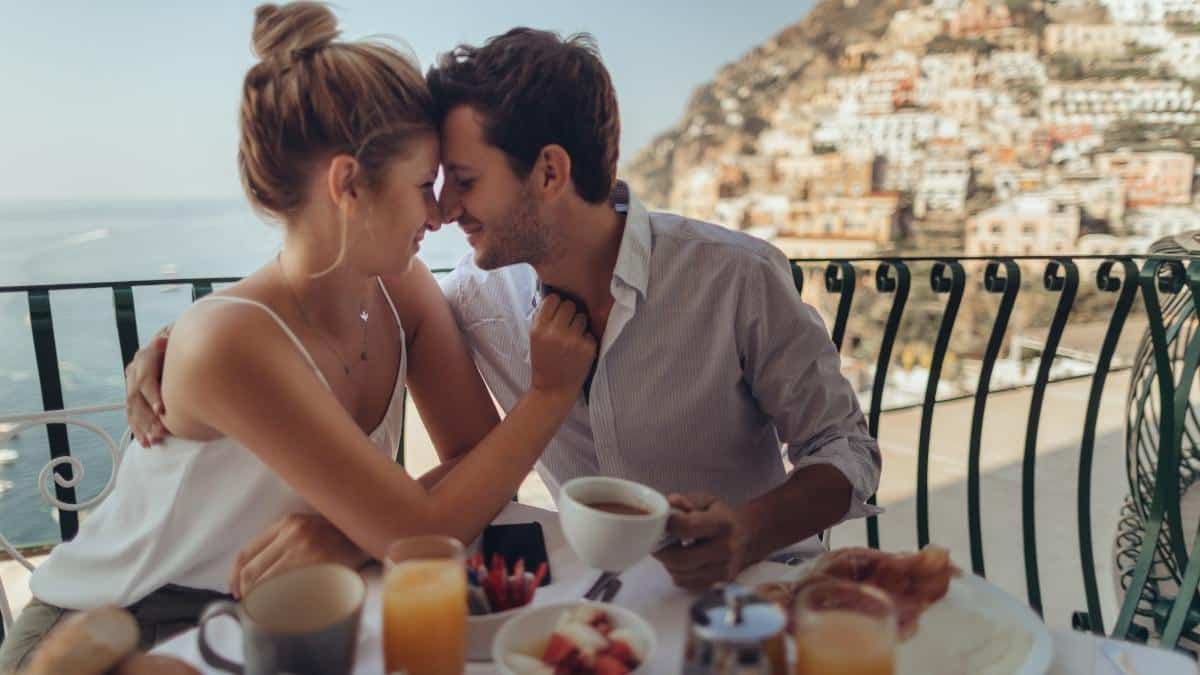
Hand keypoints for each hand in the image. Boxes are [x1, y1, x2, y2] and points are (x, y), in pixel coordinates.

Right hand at [124, 325, 170, 446]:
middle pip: (136, 397)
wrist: (174, 344)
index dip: (152, 395)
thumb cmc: (182, 343)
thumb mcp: (179, 339)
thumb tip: (162, 341)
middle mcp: (134, 371)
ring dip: (143, 426)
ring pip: (133, 409)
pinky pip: (132, 416)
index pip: (144, 378)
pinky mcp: (134, 398)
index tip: (161, 410)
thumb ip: (170, 343)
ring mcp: (132, 385)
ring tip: (155, 441)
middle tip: (161, 432)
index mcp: (144, 358)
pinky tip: (146, 443)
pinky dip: (139, 430)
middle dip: (148, 417)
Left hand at [228, 513, 369, 598]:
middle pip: (252, 573)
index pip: (246, 553)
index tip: (236, 591)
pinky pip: (291, 593)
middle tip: (252, 606)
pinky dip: (284, 605)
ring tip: (269, 611)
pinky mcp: (321, 566)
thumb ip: (283, 542)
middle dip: (247, 595)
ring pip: (267, 586)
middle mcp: (293, 533)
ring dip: (263, 603)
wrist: (374, 531)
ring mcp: (307, 550)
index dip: (235, 577)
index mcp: (287, 523)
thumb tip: (254, 574)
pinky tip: (288, 611)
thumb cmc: (340, 535)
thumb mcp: (308, 527)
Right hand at [528, 294, 595, 400]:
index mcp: (539, 329)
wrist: (553, 389)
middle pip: (569, 305)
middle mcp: (555, 333)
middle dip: (569, 313)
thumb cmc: (544, 361)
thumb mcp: (534, 339)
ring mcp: (573, 340)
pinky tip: (578, 349)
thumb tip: (555, 298)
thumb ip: (542, 318)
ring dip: (579, 325)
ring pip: (582, 317)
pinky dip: (586, 339)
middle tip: (566, 325)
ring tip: (572, 338)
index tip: (557, 311)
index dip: (556, 304)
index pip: (553, 299)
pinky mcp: (587, 348)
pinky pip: (590, 332)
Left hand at [654, 493, 752, 592]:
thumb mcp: (707, 502)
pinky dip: (676, 572)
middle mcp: (725, 550)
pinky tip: (680, 559)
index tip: (661, 522)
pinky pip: (684, 583)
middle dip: (661, 550)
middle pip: (680, 558)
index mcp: (723, 525)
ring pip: (679, 573)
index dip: (668, 525)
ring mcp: (722, 570)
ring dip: (667, 562)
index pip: (687, 527)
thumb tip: (669, 502)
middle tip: (655, 541)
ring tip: (668, 548)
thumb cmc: (721, 517)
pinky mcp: (716, 583)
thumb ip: (687, 500)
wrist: (746, 538)